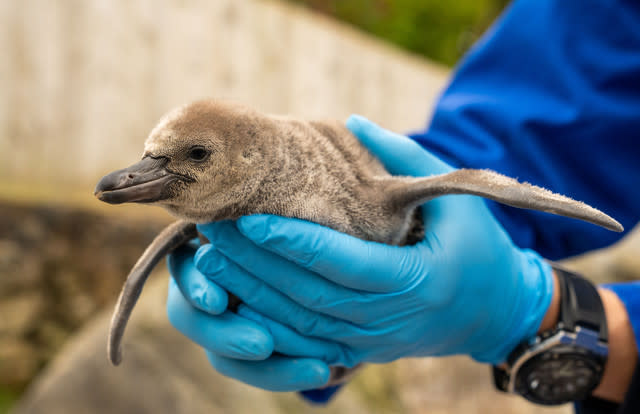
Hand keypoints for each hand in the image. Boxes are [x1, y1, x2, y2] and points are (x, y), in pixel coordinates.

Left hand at [167, 115, 554, 390]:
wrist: (496, 312)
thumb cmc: (480, 246)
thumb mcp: (456, 199)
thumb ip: (404, 158)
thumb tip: (352, 123)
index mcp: (418, 280)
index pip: (342, 261)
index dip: (292, 241)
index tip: (248, 217)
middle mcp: (391, 320)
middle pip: (310, 294)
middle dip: (256, 264)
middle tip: (214, 229)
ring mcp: (374, 342)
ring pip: (301, 322)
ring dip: (253, 291)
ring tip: (213, 257)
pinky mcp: (362, 351)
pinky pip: (307, 342)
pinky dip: (269, 321)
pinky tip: (238, 294)